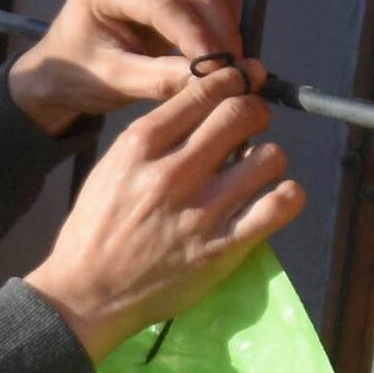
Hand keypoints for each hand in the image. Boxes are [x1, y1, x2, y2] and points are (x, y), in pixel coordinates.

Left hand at [9, 0, 247, 130]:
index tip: (222, 73)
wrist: (66, 66)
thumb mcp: (114, 82)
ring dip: (227, 26)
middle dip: (222, 31)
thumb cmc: (79, 73)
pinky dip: (224, 21)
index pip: (166, 4)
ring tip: (226, 69)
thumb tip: (211, 81)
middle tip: (236, 73)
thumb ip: (159, 79)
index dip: (200, 38)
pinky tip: (217, 53)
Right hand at [23, 73, 306, 361]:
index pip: (205, 90)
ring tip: (256, 171)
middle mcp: (173, 172)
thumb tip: (208, 108)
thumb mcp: (113, 165)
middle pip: (242, 114)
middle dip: (255, 111)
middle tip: (252, 125)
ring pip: (269, 156)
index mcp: (141, 144)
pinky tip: (275, 198)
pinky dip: (287, 195)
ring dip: (269, 159)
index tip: (242, 83)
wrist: (86, 294)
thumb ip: (158, 136)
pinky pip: (279, 206)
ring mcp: (201, 211)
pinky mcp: (222, 248)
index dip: (233, 79)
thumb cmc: (98, 228)